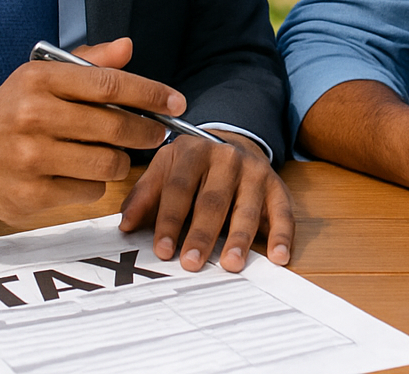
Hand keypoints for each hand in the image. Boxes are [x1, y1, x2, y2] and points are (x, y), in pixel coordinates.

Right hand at [0, 39, 177, 222]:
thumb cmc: (11, 113)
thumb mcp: (41, 77)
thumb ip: (88, 63)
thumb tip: (128, 47)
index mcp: (38, 80)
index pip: (108, 84)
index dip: (150, 93)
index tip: (176, 101)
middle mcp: (32, 117)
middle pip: (114, 127)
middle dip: (146, 131)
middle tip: (155, 132)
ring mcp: (30, 160)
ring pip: (107, 164)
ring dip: (119, 160)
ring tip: (111, 153)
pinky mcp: (29, 196)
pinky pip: (89, 191)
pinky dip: (93, 184)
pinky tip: (78, 173)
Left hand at [119, 131, 294, 272]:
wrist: (232, 144)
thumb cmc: (192, 167)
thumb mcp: (164, 169)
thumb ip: (144, 195)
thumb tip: (126, 225)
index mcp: (193, 152)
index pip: (179, 188)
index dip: (170, 220)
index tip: (163, 250)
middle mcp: (227, 158)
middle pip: (213, 200)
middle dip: (201, 233)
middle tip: (192, 262)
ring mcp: (255, 172)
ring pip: (247, 208)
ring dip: (239, 238)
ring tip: (231, 263)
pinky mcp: (277, 186)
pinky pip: (282, 212)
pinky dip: (282, 235)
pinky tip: (278, 256)